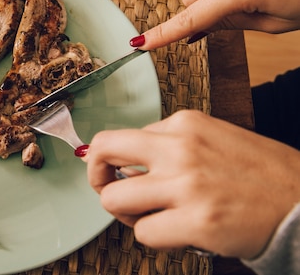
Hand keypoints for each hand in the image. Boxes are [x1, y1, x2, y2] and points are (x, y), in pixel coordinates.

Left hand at [84, 110, 299, 257]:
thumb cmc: (262, 175)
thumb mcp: (215, 139)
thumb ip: (172, 145)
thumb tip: (129, 163)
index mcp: (185, 123)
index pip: (122, 137)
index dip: (114, 160)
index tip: (116, 172)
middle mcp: (180, 148)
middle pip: (103, 150)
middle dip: (96, 174)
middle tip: (108, 189)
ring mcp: (186, 184)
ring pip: (113, 198)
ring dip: (124, 213)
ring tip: (147, 217)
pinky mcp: (196, 221)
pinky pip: (143, 232)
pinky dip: (152, 236)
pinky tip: (176, 232)